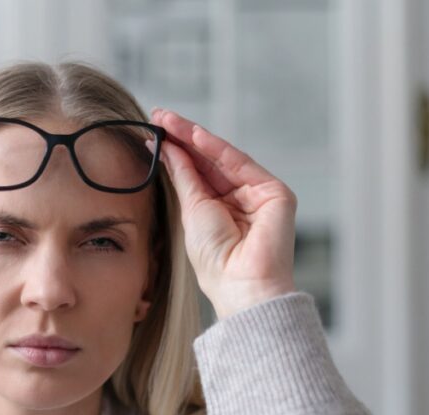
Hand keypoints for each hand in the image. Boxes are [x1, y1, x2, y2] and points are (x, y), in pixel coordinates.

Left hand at [147, 107, 297, 319]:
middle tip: (158, 116)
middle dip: (183, 138)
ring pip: (223, 158)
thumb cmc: (216, 260)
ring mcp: (259, 195)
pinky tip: (193, 134)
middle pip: (209, 161)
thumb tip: (167, 148)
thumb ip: (184, 176)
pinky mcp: (275, 193)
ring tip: (168, 121)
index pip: (198, 172)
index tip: (153, 132)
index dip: (176, 151)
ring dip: (194, 137)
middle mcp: (241, 200)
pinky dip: (217, 148)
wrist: (241, 284)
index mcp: (221, 210)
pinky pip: (241, 164)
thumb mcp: (191, 211)